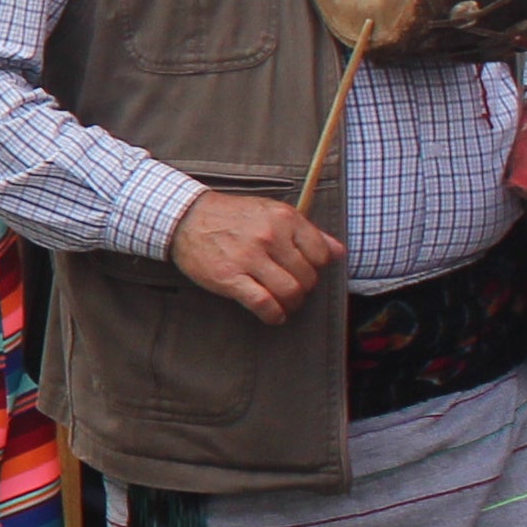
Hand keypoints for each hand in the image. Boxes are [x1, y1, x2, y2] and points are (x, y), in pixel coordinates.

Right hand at [168, 189, 340, 324]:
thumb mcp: (272, 212)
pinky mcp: (230, 278)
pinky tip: (273, 314)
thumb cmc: (232, 216)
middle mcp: (269, 236)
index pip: (321, 254)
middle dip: (304, 289)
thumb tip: (339, 252)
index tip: (305, 271)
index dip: (316, 268)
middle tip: (293, 289)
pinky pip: (263, 304)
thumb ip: (308, 231)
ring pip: (290, 292)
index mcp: (283, 218)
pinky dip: (274, 315)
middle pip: (307, 277)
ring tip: (285, 303)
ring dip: (292, 304)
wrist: (186, 217)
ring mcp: (249, 258)